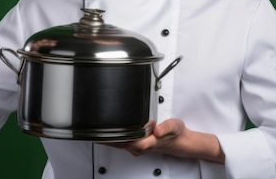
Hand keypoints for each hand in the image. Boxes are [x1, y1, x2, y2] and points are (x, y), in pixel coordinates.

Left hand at [105, 119, 224, 162]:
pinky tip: (110, 136)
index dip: (116, 138)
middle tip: (93, 133)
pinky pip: (124, 144)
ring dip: (110, 140)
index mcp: (147, 142)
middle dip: (107, 140)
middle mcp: (141, 147)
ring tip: (97, 133)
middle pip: (120, 144)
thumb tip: (157, 130)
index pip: (128, 142)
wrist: (182, 141)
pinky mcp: (139, 146)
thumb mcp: (175, 126)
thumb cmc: (177, 134)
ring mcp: (139, 148)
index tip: (104, 134)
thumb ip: (166, 126)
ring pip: (121, 145)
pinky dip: (116, 140)